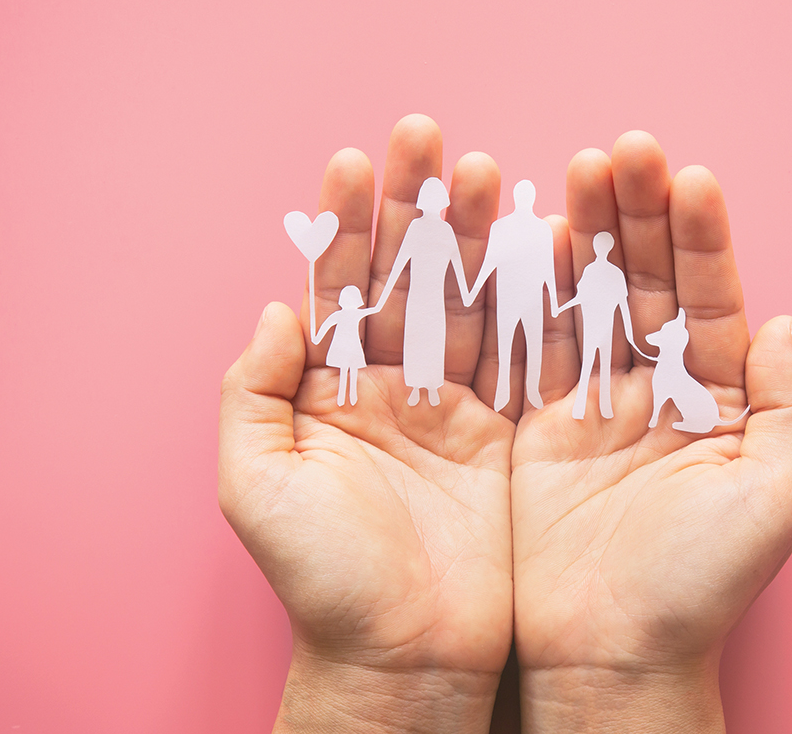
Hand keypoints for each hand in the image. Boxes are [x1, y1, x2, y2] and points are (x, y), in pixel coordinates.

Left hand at [220, 116, 517, 733]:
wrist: (408, 655)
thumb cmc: (325, 582)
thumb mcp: (257, 487)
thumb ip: (252, 393)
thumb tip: (272, 310)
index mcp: (327, 392)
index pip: (335, 287)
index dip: (345, 223)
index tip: (357, 158)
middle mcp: (389, 386)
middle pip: (404, 276)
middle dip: (414, 207)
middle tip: (427, 136)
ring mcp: (451, 404)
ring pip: (466, 300)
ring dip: (474, 236)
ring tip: (486, 169)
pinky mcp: (507, 431)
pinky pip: (522, 352)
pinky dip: (530, 299)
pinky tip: (538, 242)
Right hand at [510, 132, 791, 731]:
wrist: (608, 655)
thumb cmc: (697, 589)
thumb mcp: (770, 500)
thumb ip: (788, 409)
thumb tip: (785, 326)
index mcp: (717, 399)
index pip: (711, 298)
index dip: (702, 238)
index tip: (689, 177)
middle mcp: (655, 388)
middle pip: (644, 281)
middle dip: (637, 215)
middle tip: (624, 150)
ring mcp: (591, 400)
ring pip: (586, 298)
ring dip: (582, 235)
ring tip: (576, 170)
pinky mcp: (533, 422)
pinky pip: (530, 343)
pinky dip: (527, 291)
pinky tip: (526, 236)